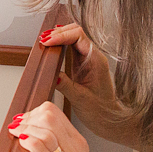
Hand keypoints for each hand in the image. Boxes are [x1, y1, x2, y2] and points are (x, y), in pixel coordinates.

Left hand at [8, 102, 117, 151]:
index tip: (22, 124)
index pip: (53, 112)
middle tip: (16, 130)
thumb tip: (30, 134)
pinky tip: (22, 144)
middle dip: (27, 118)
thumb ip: (54, 147)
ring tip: (16, 137)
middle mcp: (74, 149)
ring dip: (25, 130)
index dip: (33, 113)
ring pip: (46, 130)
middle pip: (49, 115)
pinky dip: (30, 145)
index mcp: (77, 143)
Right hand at [41, 22, 128, 140]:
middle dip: (58, 32)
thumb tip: (52, 74)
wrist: (110, 119)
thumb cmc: (101, 111)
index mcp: (97, 61)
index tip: (46, 42)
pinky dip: (60, 43)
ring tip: (44, 41)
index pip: (79, 36)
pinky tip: (51, 46)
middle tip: (42, 40)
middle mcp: (94, 57)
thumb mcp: (80, 99)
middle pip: (76, 31)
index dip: (61, 35)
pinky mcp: (83, 64)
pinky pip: (71, 47)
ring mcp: (88, 59)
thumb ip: (65, 85)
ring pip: (73, 37)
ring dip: (58, 36)